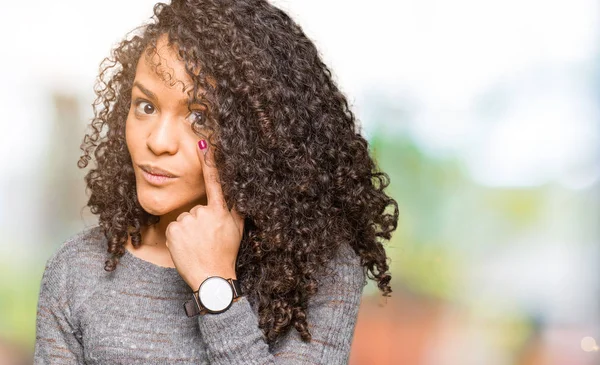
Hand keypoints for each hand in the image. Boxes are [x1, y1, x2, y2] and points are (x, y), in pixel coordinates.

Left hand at [165, 139, 244, 290]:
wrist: (211, 278)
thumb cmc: (226, 254)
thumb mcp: (238, 230)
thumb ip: (238, 209)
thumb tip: (240, 193)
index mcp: (221, 211)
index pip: (215, 181)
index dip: (210, 161)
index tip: (205, 142)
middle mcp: (204, 213)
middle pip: (197, 208)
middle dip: (199, 221)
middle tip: (207, 240)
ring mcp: (187, 221)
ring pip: (185, 218)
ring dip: (188, 230)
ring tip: (197, 245)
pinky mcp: (173, 230)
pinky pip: (174, 228)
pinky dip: (178, 237)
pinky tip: (186, 248)